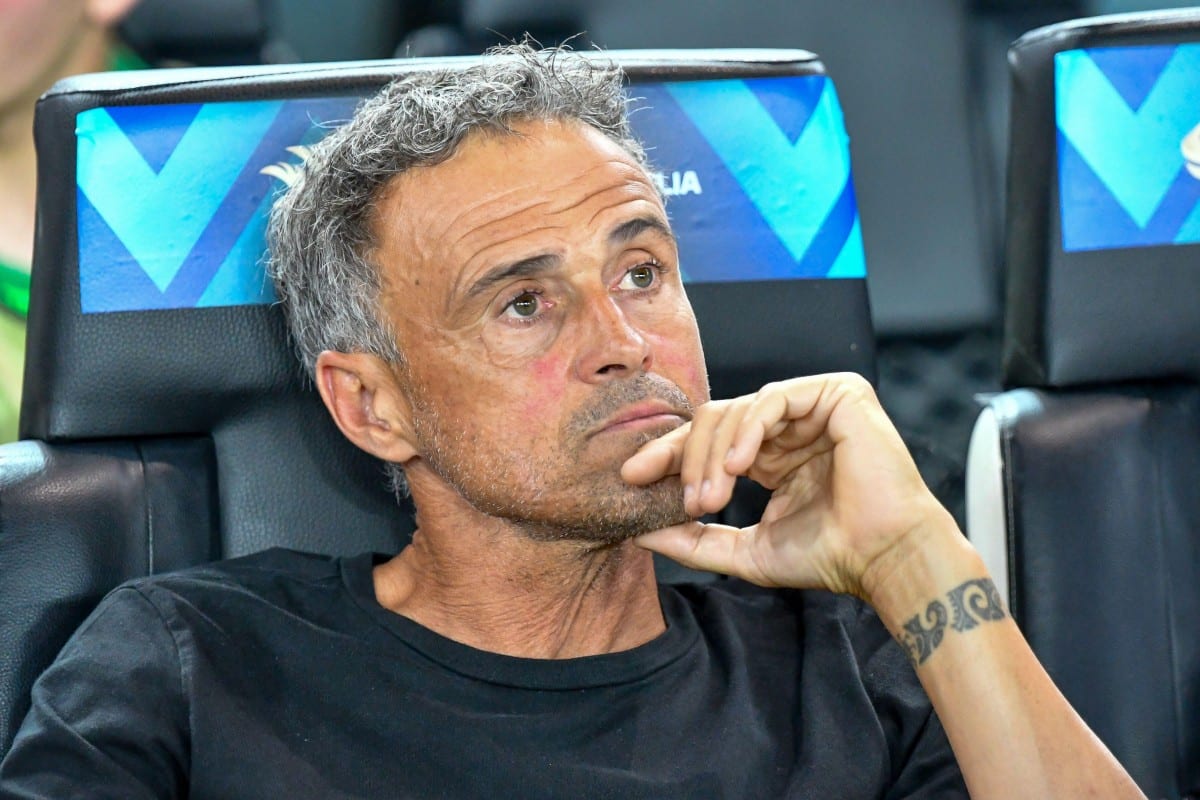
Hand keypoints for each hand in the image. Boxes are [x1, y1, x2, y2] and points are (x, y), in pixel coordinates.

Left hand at [620, 373, 952, 602]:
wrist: (884, 557)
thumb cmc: (829, 556)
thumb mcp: (745, 550)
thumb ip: (694, 539)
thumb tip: (637, 531)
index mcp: (771, 455)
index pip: (707, 440)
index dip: (667, 455)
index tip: (631, 478)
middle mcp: (789, 426)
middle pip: (713, 419)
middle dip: (683, 457)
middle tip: (679, 500)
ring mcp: (812, 406)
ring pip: (735, 410)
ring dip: (713, 456)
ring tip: (711, 499)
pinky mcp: (836, 392)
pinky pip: (771, 399)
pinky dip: (747, 431)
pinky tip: (739, 467)